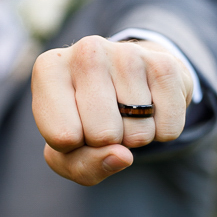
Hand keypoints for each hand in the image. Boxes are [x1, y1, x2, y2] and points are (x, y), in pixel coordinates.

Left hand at [31, 36, 192, 185]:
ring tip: (125, 112)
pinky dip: (161, 131)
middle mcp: (85, 51)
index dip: (73, 146)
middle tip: (103, 121)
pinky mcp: (164, 63)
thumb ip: (83, 165)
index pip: (63, 137)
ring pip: (138, 134)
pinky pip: (168, 128)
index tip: (74, 126)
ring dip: (134, 138)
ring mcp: (127, 53)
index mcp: (48, 69)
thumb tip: (122, 156)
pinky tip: (149, 107)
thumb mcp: (67, 151)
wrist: (125, 81)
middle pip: (102, 135)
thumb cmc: (84, 120)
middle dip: (106, 143)